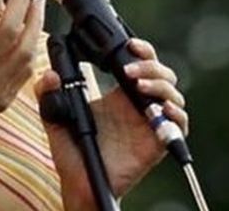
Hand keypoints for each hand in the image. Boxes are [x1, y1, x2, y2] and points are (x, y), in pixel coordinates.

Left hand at [34, 38, 188, 209]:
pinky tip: (162, 109)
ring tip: (139, 86)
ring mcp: (150, 123)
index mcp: (119, 95)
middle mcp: (138, 105)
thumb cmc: (71, 151)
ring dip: (160, 85)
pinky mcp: (158, 143)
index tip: (129, 44)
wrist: (79, 183)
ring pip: (173, 95)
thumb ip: (48, 95)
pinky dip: (176, 114)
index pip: (140, 63)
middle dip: (150, 65)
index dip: (141, 50)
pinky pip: (179, 125)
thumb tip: (49, 75)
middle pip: (161, 74)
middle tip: (129, 71)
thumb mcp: (55, 117)